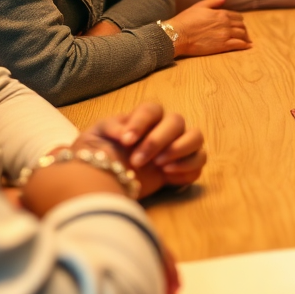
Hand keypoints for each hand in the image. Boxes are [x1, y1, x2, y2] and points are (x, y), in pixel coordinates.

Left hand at [88, 101, 206, 198]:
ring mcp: (178, 148)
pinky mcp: (184, 168)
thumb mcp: (95, 137)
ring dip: (181, 149)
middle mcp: (165, 129)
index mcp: (145, 118)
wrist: (103, 184)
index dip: (141, 122)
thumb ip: (109, 127)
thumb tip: (124, 132)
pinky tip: (168, 175)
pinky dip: (187, 167)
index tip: (126, 141)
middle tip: (137, 160)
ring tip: (160, 166)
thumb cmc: (100, 155)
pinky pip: (199, 162)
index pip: (152, 109)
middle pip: (177, 121)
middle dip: (157, 140)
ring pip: (196, 137)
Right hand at [168, 0, 250, 55]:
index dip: (239, 20)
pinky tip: (247, 46)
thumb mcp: (199, 6)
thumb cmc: (186, 20)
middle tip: (244, 33)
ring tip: (247, 40)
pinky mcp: (222, 46)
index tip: (239, 24)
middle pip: (241, 25)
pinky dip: (244, 45)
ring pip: (242, 34)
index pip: (237, 16)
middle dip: (243, 28)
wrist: (177, 35)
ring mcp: (225, 35)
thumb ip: (213, 1)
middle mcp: (225, 23)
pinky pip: (238, 45)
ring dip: (245, 37)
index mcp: (221, 13)